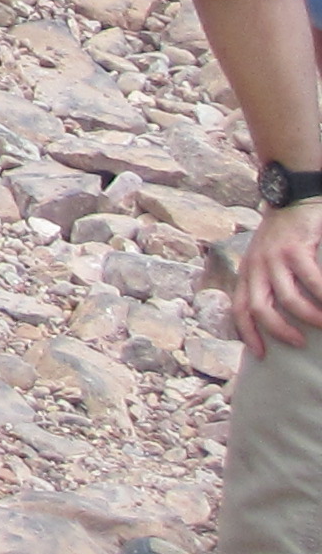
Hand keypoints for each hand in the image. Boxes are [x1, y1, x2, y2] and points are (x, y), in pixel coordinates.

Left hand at [239, 195, 321, 347]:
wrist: (291, 197)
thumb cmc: (283, 236)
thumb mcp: (266, 260)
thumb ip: (269, 284)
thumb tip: (281, 317)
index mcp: (248, 272)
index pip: (240, 309)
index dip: (248, 334)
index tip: (261, 356)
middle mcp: (256, 266)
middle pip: (260, 308)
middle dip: (278, 331)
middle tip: (298, 344)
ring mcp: (275, 257)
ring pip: (289, 298)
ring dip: (310, 317)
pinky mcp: (296, 249)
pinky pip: (313, 280)